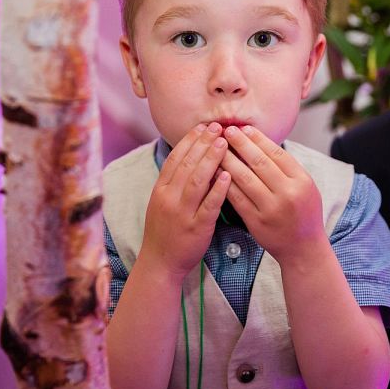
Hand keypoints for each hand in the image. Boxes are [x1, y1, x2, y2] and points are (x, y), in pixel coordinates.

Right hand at [139, 124, 231, 278]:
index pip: (175, 159)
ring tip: (225, 142)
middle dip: (203, 143)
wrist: (160, 263)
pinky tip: (229, 174)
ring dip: (211, 159)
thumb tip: (192, 155)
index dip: (189, 140)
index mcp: (160, 190)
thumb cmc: (165, 230)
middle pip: (187, 165)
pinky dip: (218, 188)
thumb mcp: (163, 202)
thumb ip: (175, 181)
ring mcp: (182, 213)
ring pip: (197, 180)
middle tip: (218, 126)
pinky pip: (209, 204)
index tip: (203, 126)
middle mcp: (169, 199)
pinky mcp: (196, 227)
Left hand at [220, 125, 325, 262]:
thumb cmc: (304, 213)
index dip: (258, 139)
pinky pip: (237, 199)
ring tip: (217, 149)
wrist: (303, 248)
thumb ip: (288, 169)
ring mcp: (271, 208)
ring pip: (245, 179)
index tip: (244, 129)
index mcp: (302, 181)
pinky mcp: (256, 222)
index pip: (277, 153)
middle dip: (241, 144)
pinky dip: (225, 184)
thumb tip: (262, 144)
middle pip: (259, 162)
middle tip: (226, 131)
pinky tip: (217, 173)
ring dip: (229, 161)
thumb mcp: (306, 187)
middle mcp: (288, 193)